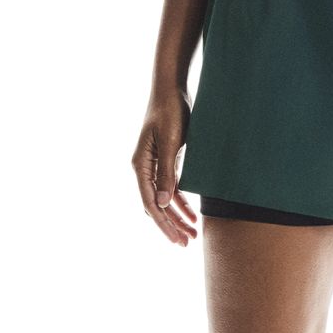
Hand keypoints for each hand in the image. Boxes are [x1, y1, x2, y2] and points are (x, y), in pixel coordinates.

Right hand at [133, 88, 197, 245]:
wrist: (172, 89)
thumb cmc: (170, 111)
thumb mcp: (171, 142)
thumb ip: (167, 172)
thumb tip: (161, 203)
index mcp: (140, 166)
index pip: (150, 203)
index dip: (163, 223)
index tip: (177, 240)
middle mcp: (144, 168)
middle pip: (156, 206)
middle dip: (171, 225)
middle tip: (186, 243)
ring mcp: (154, 166)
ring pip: (164, 199)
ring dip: (177, 216)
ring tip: (192, 233)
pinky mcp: (166, 161)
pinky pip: (171, 188)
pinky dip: (180, 202)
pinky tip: (191, 214)